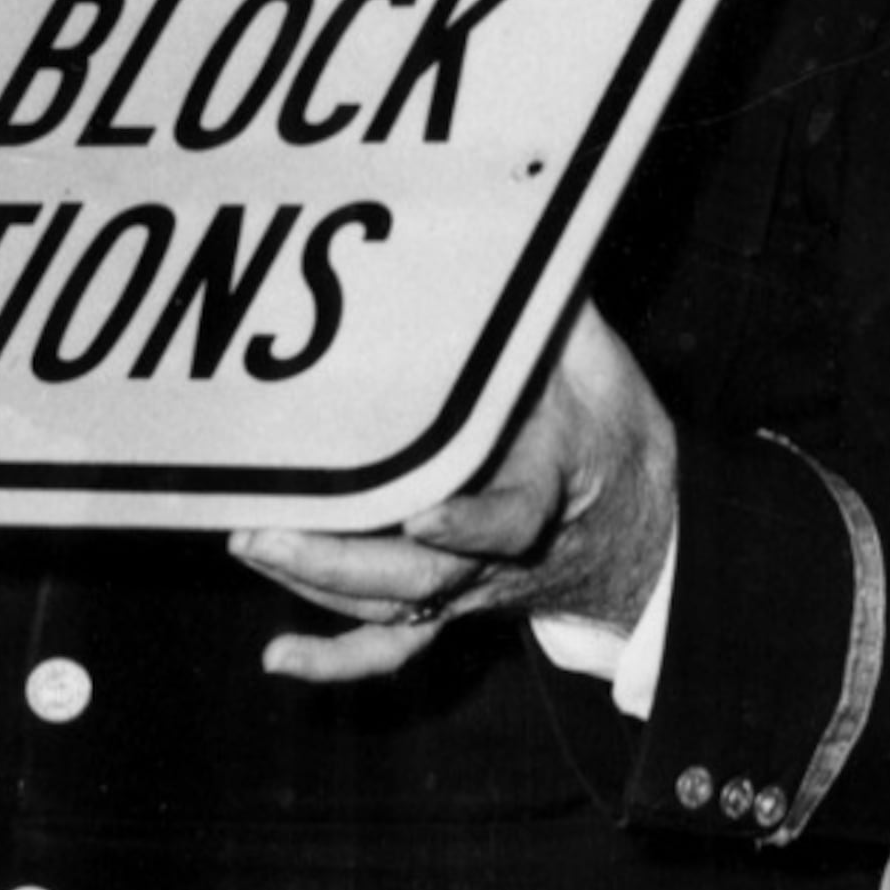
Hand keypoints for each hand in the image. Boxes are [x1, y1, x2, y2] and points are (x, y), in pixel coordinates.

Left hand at [226, 305, 678, 685]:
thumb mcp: (604, 365)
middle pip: (421, 580)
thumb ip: (556, 311)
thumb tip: (516, 226)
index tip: (421, 518)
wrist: (642, 529)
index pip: (510, 520)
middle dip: (338, 562)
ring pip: (393, 609)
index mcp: (547, 487)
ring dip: (316, 584)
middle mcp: (501, 555)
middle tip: (261, 532)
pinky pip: (394, 649)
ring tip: (246, 543)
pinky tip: (278, 661)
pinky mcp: (447, 606)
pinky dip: (337, 662)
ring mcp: (469, 588)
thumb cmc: (611, 432)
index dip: (468, 525)